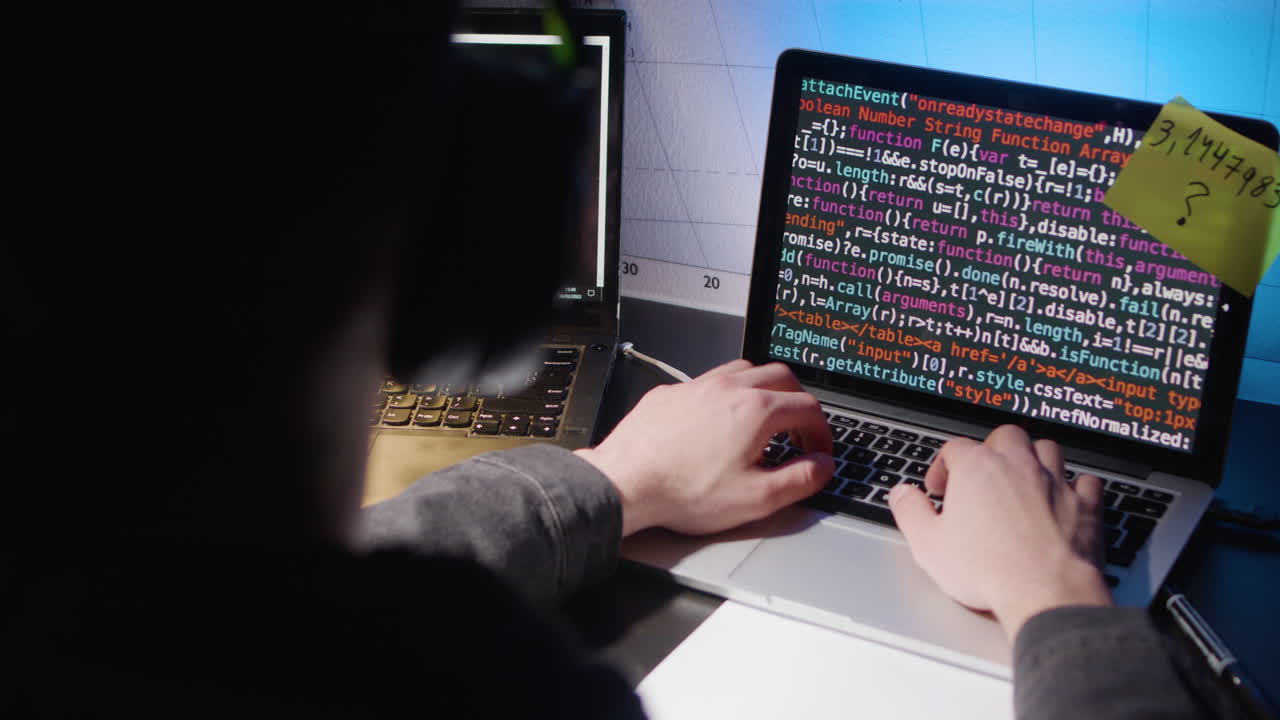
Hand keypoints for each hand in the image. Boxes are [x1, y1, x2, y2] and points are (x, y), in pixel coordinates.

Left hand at [574, 359, 832, 536]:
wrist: (626, 483)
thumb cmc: (683, 492)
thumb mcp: (756, 498)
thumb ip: (800, 480)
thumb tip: (823, 466)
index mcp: (756, 410)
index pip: (808, 408)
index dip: (822, 431)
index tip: (818, 450)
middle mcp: (728, 388)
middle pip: (781, 377)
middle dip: (798, 402)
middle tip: (798, 430)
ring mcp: (697, 386)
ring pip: (744, 370)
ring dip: (764, 389)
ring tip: (764, 418)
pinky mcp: (671, 393)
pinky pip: (708, 380)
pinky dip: (726, 394)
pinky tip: (718, 419)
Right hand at [887, 425, 1111, 640]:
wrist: (1045, 592)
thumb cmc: (988, 569)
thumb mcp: (928, 544)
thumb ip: (910, 511)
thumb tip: (901, 494)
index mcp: (977, 468)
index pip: (955, 448)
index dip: (943, 467)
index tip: (940, 490)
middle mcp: (1018, 465)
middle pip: (1005, 435)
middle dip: (992, 449)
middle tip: (983, 475)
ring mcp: (1055, 482)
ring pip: (1047, 449)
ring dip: (1035, 458)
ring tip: (1022, 479)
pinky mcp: (1086, 506)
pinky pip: (1086, 481)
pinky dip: (1076, 485)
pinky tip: (1067, 496)